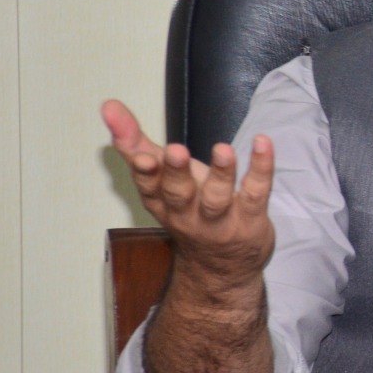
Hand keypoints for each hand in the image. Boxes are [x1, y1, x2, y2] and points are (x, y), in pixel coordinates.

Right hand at [103, 99, 274, 289]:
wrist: (221, 266)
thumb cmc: (188, 209)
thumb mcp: (160, 178)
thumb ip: (135, 142)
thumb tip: (109, 106)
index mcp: (161, 202)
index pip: (148, 186)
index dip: (143, 172)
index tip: (140, 156)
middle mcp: (187, 213)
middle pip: (178, 194)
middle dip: (176, 173)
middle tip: (175, 151)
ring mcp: (220, 219)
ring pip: (218, 198)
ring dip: (220, 173)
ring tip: (222, 149)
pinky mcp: (251, 219)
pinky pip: (257, 192)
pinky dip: (261, 168)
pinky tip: (263, 143)